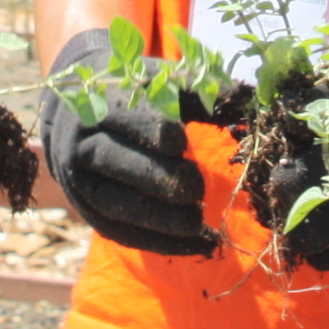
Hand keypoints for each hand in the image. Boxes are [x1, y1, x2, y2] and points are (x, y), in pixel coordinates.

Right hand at [41, 30, 219, 256]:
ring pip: (114, 203)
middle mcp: (80, 144)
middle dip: (159, 179)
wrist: (76, 113)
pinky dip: (155, 242)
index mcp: (99, 104)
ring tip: (198, 225)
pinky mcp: (87, 210)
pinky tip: (192, 246)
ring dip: (158, 220)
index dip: (154, 132)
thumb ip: (202, 93)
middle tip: (198, 191)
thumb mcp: (162, 83)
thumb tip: (252, 100)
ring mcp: (78, 181)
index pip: (123, 119)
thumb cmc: (134, 94)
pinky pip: (119, 232)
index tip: (182, 143)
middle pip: (115, 163)